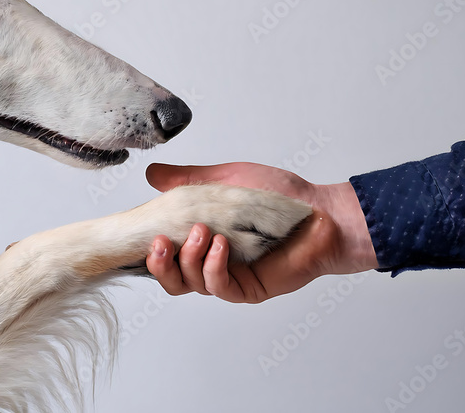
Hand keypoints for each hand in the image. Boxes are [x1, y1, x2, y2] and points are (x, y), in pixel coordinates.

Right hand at [144, 163, 377, 302]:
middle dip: (158, 263)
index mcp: (201, 239)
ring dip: (188, 259)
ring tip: (201, 233)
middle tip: (160, 242)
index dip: (149, 249)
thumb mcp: (225, 179)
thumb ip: (188, 179)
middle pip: (170, 278)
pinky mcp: (249, 290)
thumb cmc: (278, 195)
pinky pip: (219, 287)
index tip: (144, 231)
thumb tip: (152, 175)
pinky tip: (220, 246)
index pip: (164, 253)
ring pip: (190, 284)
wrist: (320, 211)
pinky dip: (212, 267)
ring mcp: (229, 277)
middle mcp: (211, 262)